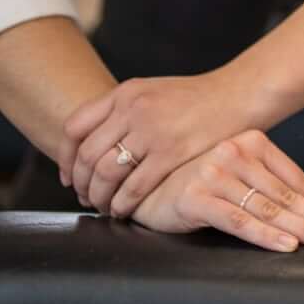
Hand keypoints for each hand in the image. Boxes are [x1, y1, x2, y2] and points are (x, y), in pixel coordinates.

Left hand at [61, 68, 270, 216]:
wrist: (238, 95)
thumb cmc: (198, 99)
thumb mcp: (153, 92)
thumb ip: (124, 111)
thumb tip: (94, 142)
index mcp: (124, 93)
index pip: (74, 127)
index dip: (65, 157)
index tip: (68, 175)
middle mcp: (132, 109)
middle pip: (86, 155)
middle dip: (80, 184)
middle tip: (85, 198)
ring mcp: (151, 131)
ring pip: (105, 174)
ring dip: (99, 198)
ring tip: (104, 207)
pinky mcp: (171, 153)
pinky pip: (133, 187)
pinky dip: (122, 204)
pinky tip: (123, 211)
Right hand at [130, 132, 303, 252]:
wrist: (144, 190)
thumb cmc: (201, 188)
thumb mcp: (254, 190)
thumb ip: (303, 200)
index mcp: (253, 143)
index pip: (297, 183)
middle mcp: (235, 152)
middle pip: (286, 196)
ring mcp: (214, 172)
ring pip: (267, 208)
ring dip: (301, 229)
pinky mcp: (195, 195)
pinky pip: (237, 219)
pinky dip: (264, 234)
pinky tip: (286, 246)